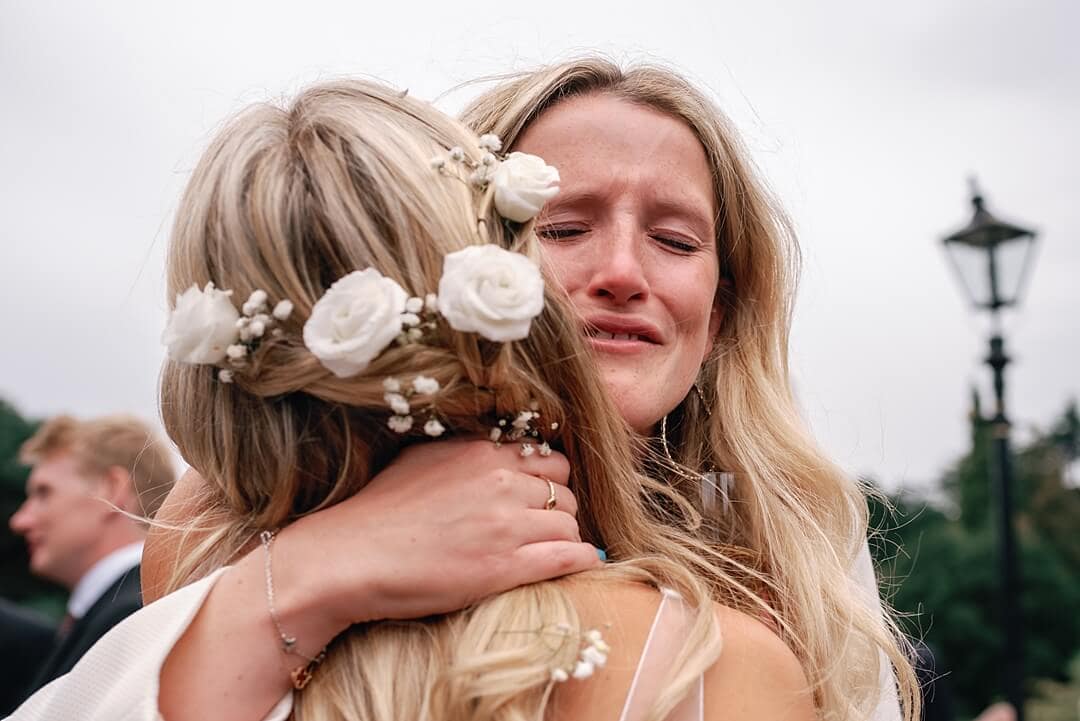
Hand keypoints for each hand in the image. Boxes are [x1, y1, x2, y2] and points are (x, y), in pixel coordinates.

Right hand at [279, 438, 598, 628]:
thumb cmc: (378, 512)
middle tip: (544, 528)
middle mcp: (499, 481)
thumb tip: (498, 455)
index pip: (548, 458)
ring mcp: (504, 524)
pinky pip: (567, 557)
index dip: (549, 481)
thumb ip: (467, 455)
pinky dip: (581, 560)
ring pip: (568, 523)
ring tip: (552, 551)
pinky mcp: (504, 567)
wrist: (348, 557)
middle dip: (560, 508)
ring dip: (566, 537)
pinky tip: (581, 564)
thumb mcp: (424, 459)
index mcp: (481, 452)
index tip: (541, 499)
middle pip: (564, 489)